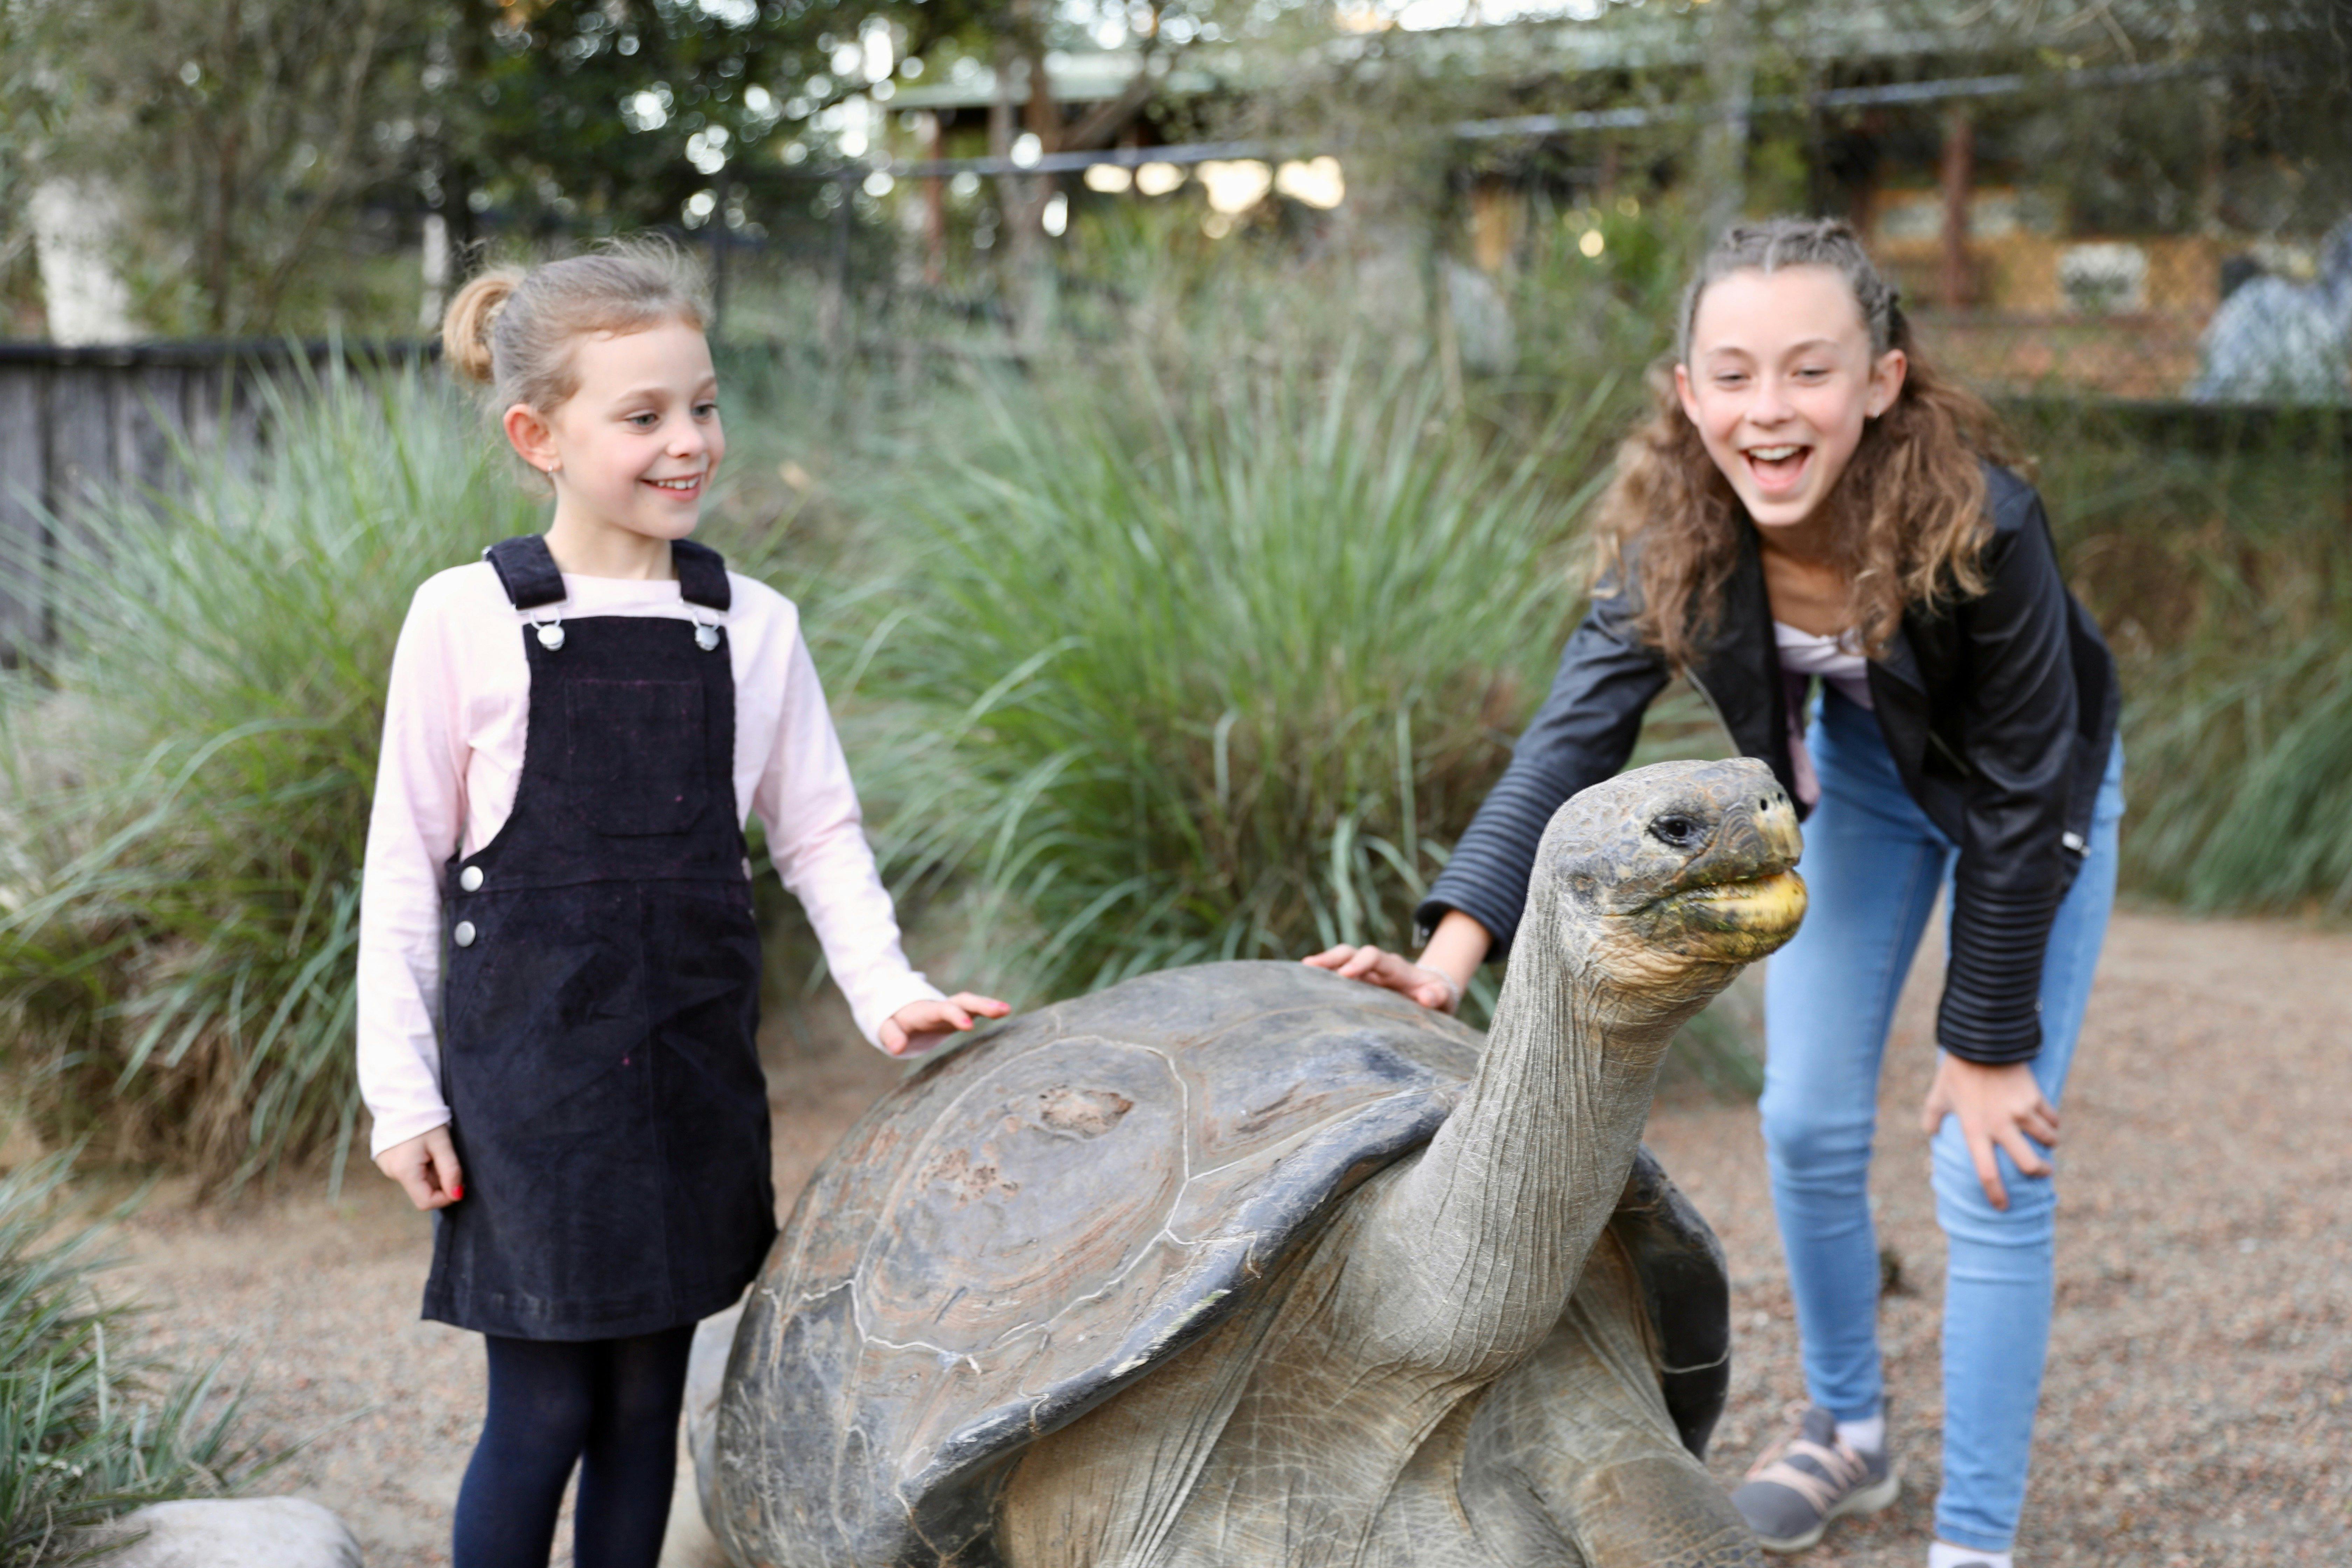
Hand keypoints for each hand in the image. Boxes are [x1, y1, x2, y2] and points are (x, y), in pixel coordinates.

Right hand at [375, 1124, 463, 1210]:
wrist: (401, 1098)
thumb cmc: (424, 1119)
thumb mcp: (442, 1143)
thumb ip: (451, 1171)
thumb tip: (458, 1195)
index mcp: (404, 1170)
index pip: (425, 1202)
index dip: (446, 1197)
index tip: (459, 1182)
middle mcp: (391, 1172)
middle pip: (422, 1191)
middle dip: (439, 1181)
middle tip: (446, 1158)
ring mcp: (387, 1166)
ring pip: (417, 1181)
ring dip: (430, 1172)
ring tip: (433, 1150)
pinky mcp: (386, 1160)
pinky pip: (409, 1171)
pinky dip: (420, 1165)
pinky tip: (423, 1148)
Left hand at [882, 992, 1011, 1057]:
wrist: (902, 1009)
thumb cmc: (896, 1020)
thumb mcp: (887, 1027)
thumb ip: (891, 1036)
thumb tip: (896, 1049)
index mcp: (927, 1010)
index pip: (943, 1010)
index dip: (956, 1016)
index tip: (968, 1026)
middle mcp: (944, 1006)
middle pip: (964, 1001)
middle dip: (981, 1005)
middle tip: (1001, 1011)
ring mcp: (954, 1009)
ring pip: (973, 1003)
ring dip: (990, 1005)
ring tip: (1008, 1009)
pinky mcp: (960, 1014)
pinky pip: (976, 1010)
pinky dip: (990, 1009)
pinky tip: (1005, 1012)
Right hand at [1302, 944, 1463, 1013]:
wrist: (1431, 992)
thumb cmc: (1436, 996)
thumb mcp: (1442, 997)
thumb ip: (1437, 996)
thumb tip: (1427, 998)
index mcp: (1396, 968)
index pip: (1375, 957)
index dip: (1360, 963)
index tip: (1345, 975)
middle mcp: (1376, 967)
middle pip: (1350, 953)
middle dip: (1331, 957)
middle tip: (1309, 966)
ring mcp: (1365, 974)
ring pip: (1339, 962)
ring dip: (1321, 965)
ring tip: (1299, 973)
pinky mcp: (1357, 984)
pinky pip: (1336, 976)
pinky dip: (1322, 978)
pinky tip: (1303, 986)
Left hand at [1919, 1052, 2059, 1210]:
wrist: (1981, 1042)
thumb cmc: (1956, 1071)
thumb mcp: (1938, 1096)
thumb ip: (1932, 1118)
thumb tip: (1930, 1134)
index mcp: (1974, 1129)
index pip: (1986, 1172)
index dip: (1995, 1193)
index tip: (2002, 1207)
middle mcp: (2000, 1125)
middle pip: (2029, 1164)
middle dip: (2040, 1173)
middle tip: (2042, 1172)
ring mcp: (2021, 1112)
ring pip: (2048, 1140)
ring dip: (2049, 1144)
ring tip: (2045, 1141)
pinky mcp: (2036, 1097)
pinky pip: (2052, 1118)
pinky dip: (2052, 1123)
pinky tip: (2047, 1121)